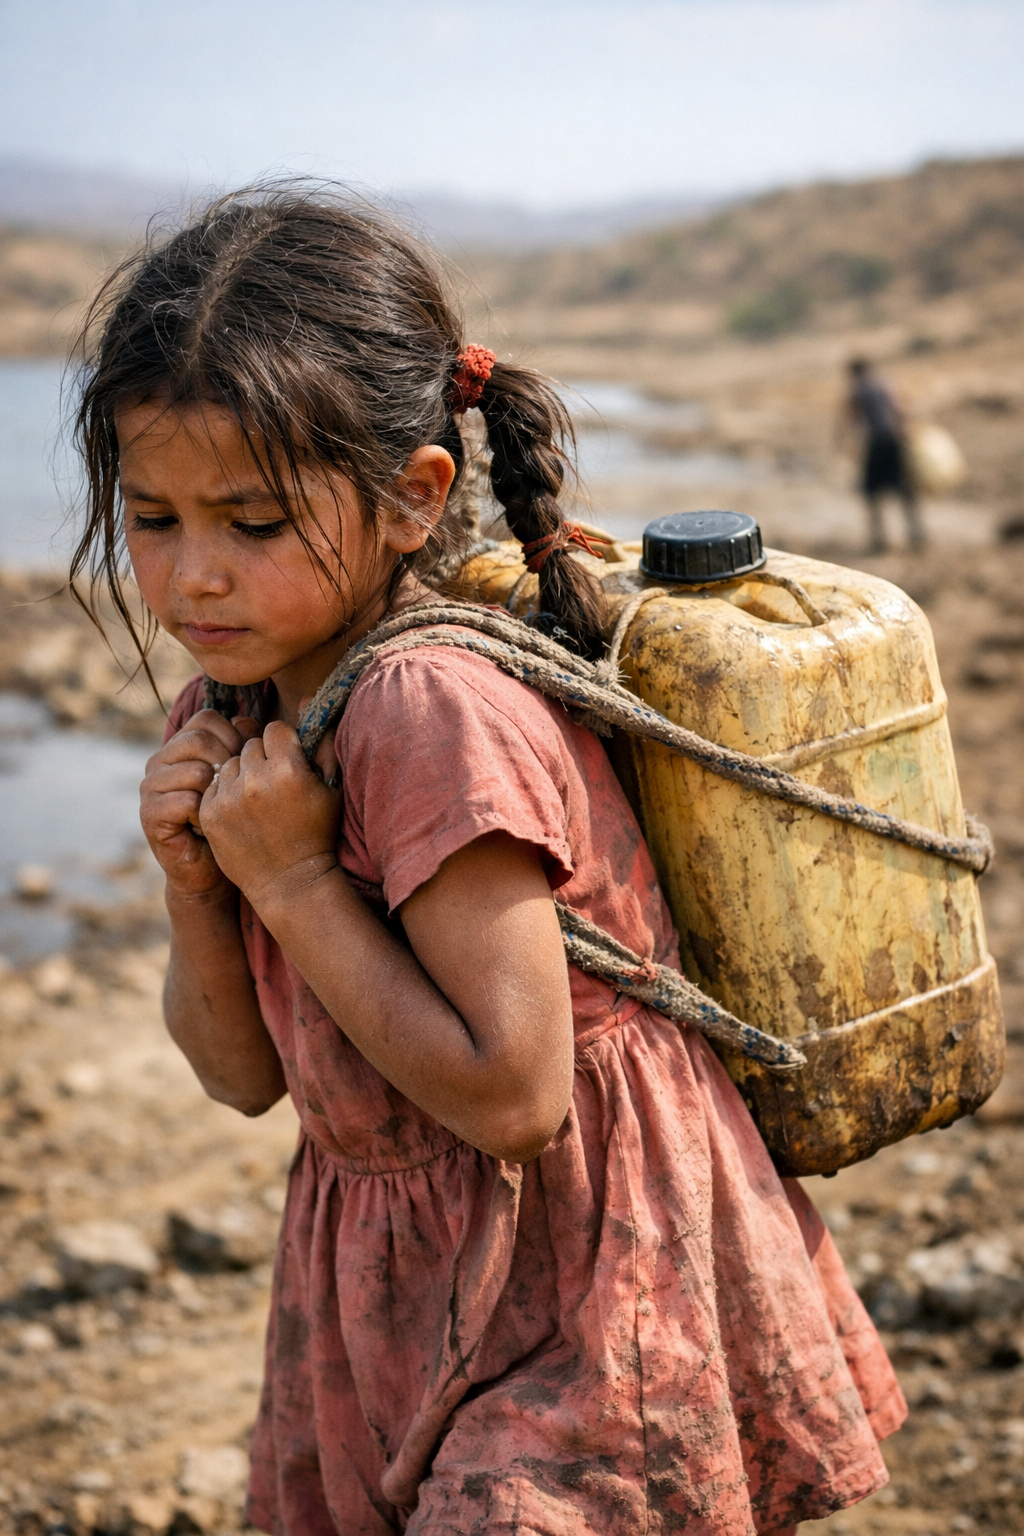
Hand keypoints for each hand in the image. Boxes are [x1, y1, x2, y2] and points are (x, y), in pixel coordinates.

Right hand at [141, 710, 261, 897]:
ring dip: (217, 795)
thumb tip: (248, 722)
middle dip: (227, 764)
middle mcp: (159, 760)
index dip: (234, 736)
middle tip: (236, 791)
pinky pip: (187, 801)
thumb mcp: (240, 777)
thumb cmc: (231, 819)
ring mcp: (150, 787)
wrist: (211, 868)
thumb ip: (243, 745)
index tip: (247, 762)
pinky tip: (207, 828)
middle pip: (199, 740)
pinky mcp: (149, 813)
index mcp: (180, 745)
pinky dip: (205, 817)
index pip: (206, 719)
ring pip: (196, 771)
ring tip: (220, 812)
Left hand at [198, 721, 340, 913]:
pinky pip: (213, 785)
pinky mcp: (210, 813)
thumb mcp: (329, 788)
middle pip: (250, 745)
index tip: (289, 764)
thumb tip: (309, 698)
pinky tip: (242, 812)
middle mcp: (255, 780)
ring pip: (229, 763)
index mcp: (288, 769)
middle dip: (261, 759)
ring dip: (241, 775)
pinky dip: (224, 793)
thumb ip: (321, 742)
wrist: (289, 881)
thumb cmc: (316, 832)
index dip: (284, 745)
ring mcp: (228, 797)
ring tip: (257, 800)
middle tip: (272, 786)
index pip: (275, 730)